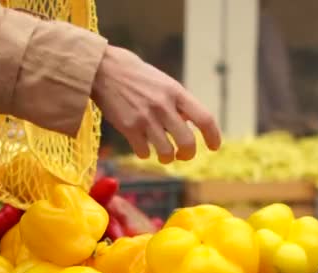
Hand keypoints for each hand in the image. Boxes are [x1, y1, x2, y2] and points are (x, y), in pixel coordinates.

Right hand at [91, 46, 220, 162]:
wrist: (103, 70)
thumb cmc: (135, 75)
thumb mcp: (163, 82)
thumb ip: (177, 101)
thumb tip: (188, 122)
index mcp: (176, 92)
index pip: (204, 118)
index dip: (213, 136)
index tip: (215, 147)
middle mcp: (163, 106)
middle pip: (187, 142)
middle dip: (187, 154)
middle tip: (183, 156)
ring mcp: (146, 118)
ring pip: (166, 152)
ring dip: (166, 158)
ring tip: (163, 155)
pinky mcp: (128, 128)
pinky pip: (143, 152)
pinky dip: (144, 153)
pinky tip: (141, 146)